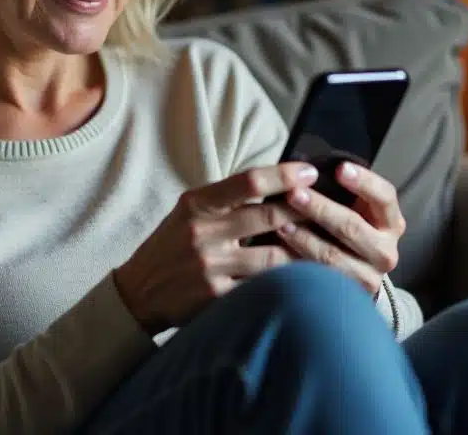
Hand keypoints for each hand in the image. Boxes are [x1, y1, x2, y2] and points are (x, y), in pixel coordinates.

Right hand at [112, 162, 317, 333]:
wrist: (138, 292)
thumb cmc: (171, 246)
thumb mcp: (188, 212)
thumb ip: (225, 200)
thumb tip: (275, 183)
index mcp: (196, 203)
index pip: (248, 181)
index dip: (284, 174)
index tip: (310, 171)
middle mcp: (202, 231)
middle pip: (268, 216)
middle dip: (304, 211)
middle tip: (329, 207)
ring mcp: (209, 266)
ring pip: (273, 257)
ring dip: (302, 252)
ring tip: (324, 246)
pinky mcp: (215, 297)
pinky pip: (261, 288)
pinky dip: (283, 283)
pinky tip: (302, 281)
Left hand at [275, 162, 404, 296]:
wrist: (354, 275)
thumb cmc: (346, 229)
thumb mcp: (354, 209)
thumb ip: (342, 193)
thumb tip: (308, 169)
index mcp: (391, 222)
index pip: (384, 196)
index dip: (363, 182)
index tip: (339, 169)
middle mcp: (386, 251)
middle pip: (352, 227)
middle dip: (320, 208)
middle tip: (293, 193)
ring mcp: (369, 277)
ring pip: (333, 255)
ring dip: (303, 238)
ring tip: (279, 223)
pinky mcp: (349, 295)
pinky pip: (319, 278)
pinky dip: (297, 262)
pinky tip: (279, 251)